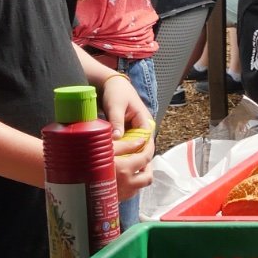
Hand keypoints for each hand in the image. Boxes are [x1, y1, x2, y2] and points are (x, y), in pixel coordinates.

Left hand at [98, 72, 155, 198]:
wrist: (110, 84)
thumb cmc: (116, 93)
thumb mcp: (115, 106)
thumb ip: (116, 121)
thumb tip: (116, 139)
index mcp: (145, 122)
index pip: (147, 144)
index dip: (140, 157)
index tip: (128, 167)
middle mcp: (142, 130)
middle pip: (141, 150)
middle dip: (132, 161)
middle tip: (120, 173)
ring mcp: (133, 133)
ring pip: (132, 150)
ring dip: (125, 158)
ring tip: (115, 171)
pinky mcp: (125, 134)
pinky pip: (124, 147)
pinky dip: (119, 153)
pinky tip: (110, 162)